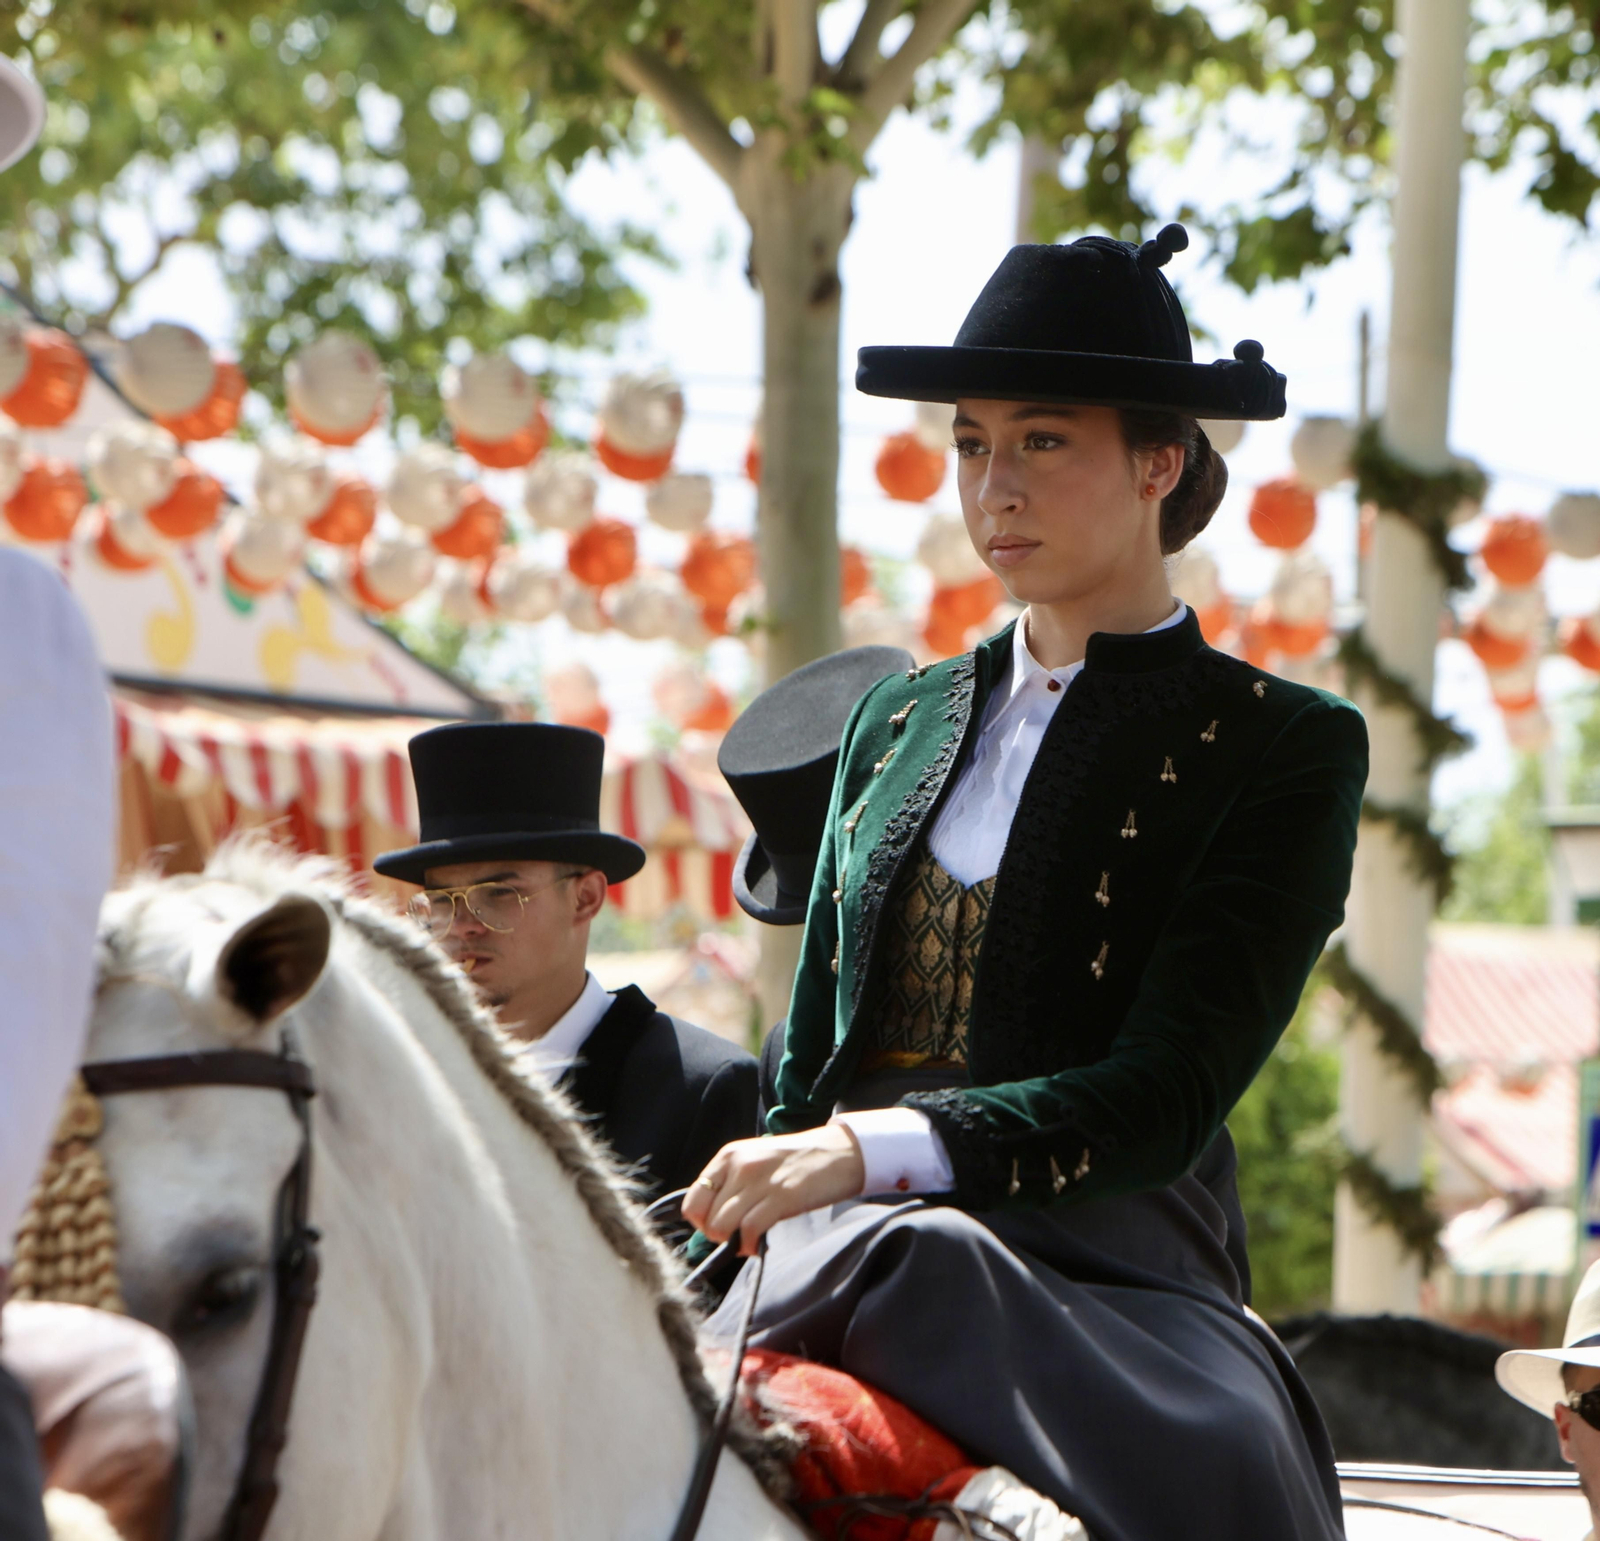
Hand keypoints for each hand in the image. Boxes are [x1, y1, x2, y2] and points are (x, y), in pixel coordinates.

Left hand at [680, 1126, 865, 1255]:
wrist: (839, 1152)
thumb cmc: (796, 1161)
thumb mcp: (756, 1160)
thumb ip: (732, 1183)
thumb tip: (711, 1219)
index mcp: (729, 1155)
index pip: (693, 1199)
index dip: (702, 1222)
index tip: (719, 1227)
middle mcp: (740, 1165)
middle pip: (708, 1218)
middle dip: (719, 1236)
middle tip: (738, 1236)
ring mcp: (760, 1180)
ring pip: (723, 1226)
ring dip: (733, 1242)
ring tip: (748, 1240)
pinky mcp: (781, 1196)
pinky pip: (749, 1230)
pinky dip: (749, 1245)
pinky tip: (758, 1244)